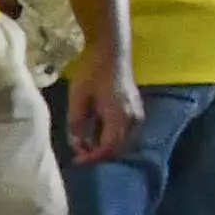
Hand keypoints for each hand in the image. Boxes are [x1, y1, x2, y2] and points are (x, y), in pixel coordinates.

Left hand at [59, 38, 142, 166]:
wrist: (112, 53)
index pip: (108, 147)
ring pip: (122, 141)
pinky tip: (96, 133)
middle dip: (98, 154)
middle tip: (79, 154)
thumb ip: (76, 123)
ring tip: (85, 144)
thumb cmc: (93, 73)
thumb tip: (76, 145)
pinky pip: (126, 132)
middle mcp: (133, 118)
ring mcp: (138, 114)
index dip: (92, 157)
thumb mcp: (78, 98)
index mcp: (119, 116)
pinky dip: (112, 137)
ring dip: (105, 146)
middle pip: (117, 148)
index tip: (77, 161)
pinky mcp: (137, 110)